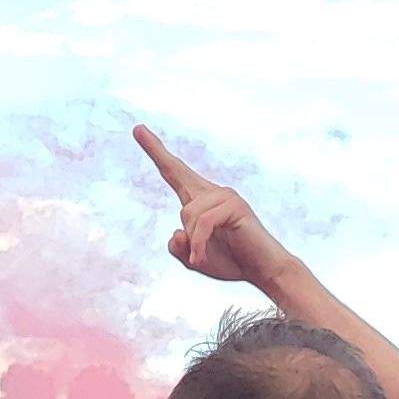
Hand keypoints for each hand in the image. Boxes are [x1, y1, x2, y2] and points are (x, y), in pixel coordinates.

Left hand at [131, 123, 282, 286]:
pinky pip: (204, 222)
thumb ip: (179, 248)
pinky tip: (201, 259)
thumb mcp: (194, 259)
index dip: (157, 153)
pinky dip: (199, 243)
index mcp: (201, 202)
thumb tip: (177, 231)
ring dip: (194, 241)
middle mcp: (212, 192)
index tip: (138, 130)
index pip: (175, 174)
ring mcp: (225, 195)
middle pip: (176, 173)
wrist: (262, 270)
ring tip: (205, 254)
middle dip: (155, 151)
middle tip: (136, 128)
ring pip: (188, 213)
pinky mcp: (235, 204)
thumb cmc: (232, 262)